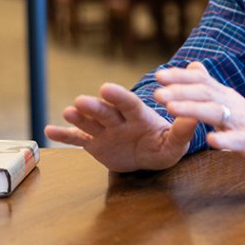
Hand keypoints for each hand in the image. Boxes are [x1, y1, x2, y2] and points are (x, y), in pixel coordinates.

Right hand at [45, 82, 196, 171]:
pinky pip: (78, 139)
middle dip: (94, 106)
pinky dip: (64, 135)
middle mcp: (120, 120)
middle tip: (80, 100)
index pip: (128, 104)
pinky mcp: (95, 144)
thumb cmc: (165, 146)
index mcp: (139, 116)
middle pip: (106, 111)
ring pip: (90, 122)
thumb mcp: (176, 142)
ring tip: (68, 111)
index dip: (118, 96)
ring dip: (78, 117)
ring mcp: (105, 131)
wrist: (150, 157)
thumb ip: (183, 130)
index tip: (106, 87)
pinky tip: (49, 130)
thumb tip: (194, 116)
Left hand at [153, 61, 244, 176]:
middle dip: (180, 91)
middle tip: (156, 93)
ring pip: (217, 112)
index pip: (202, 81)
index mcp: (225, 96)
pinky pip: (239, 140)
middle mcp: (233, 105)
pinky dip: (226, 139)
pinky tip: (212, 141)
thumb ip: (210, 86)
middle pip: (205, 93)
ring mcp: (243, 122)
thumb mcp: (229, 103)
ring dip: (193, 109)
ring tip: (171, 109)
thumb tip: (193, 64)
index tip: (158, 75)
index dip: (181, 77)